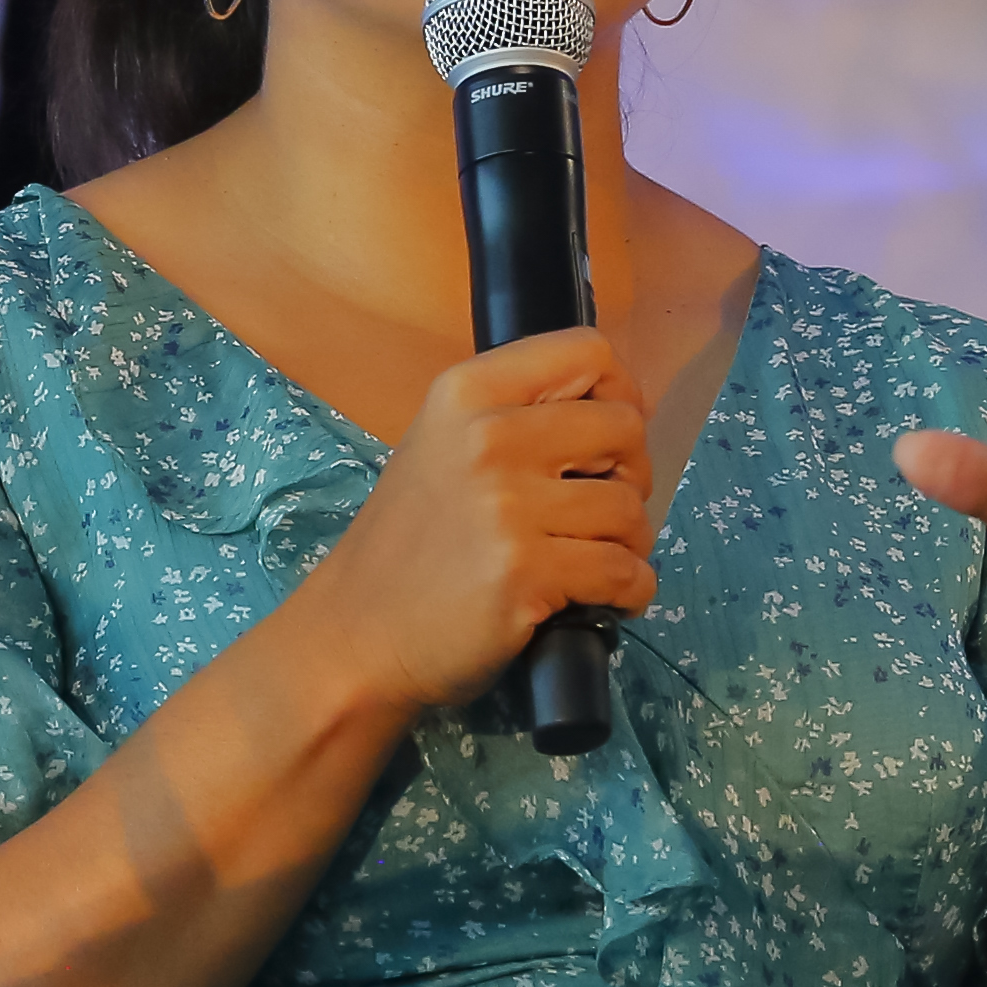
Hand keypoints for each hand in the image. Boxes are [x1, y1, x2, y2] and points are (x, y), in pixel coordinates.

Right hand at [280, 327, 654, 721]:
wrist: (355, 633)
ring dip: (629, 543)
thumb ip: (513, 416)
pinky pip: (625, 573)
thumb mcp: (440, 446)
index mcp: (467, 393)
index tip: (606, 440)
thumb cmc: (407, 545)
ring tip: (593, 562)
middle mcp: (489, 438)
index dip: (620, 394)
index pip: (589, 353)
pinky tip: (607, 599)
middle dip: (632, 475)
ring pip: (630, 510)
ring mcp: (508, 507)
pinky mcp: (526, 573)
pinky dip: (631, 592)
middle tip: (601, 511)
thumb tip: (617, 414)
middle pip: (625, 429)